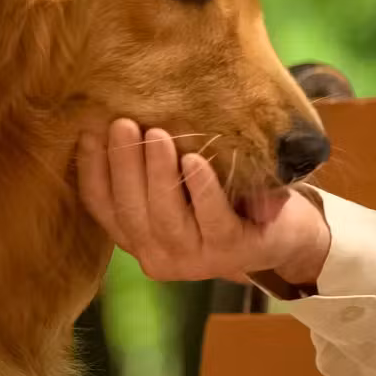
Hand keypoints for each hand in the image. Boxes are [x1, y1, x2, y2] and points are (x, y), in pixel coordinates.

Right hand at [76, 119, 331, 286]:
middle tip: (122, 122)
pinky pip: (212, 219)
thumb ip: (145, 167)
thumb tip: (103, 115)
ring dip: (158, 174)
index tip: (88, 129)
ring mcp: (196, 260)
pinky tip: (195, 161)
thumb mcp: (178, 185)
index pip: (101, 206)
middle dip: (123, 165)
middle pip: (129, 211)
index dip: (91, 168)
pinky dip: (201, 189)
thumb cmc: (222, 198)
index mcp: (138, 237)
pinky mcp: (233, 250)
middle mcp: (159, 255)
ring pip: (164, 218)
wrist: (287, 233)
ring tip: (156, 135)